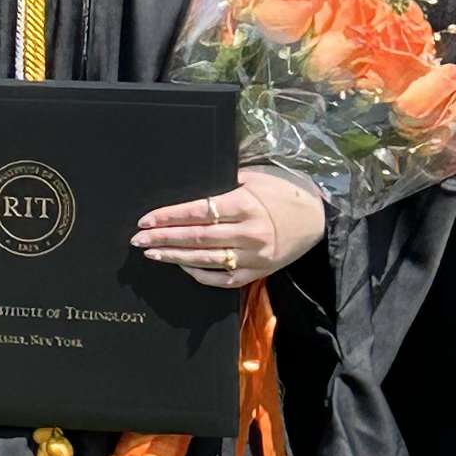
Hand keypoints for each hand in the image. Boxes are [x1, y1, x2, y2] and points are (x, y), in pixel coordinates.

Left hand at [132, 170, 323, 284]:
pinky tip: (181, 265)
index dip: (169, 217)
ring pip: (206, 260)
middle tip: (137, 239)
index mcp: (246, 205)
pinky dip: (199, 274)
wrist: (318, 219)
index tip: (146, 220)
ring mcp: (253, 257)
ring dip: (175, 257)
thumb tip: (190, 184)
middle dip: (163, 239)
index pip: (198, 212)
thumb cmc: (284, 191)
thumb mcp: (256, 176)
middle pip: (197, 238)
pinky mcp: (257, 273)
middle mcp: (249, 233)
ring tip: (152, 253)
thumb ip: (225, 180)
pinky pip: (222, 279)